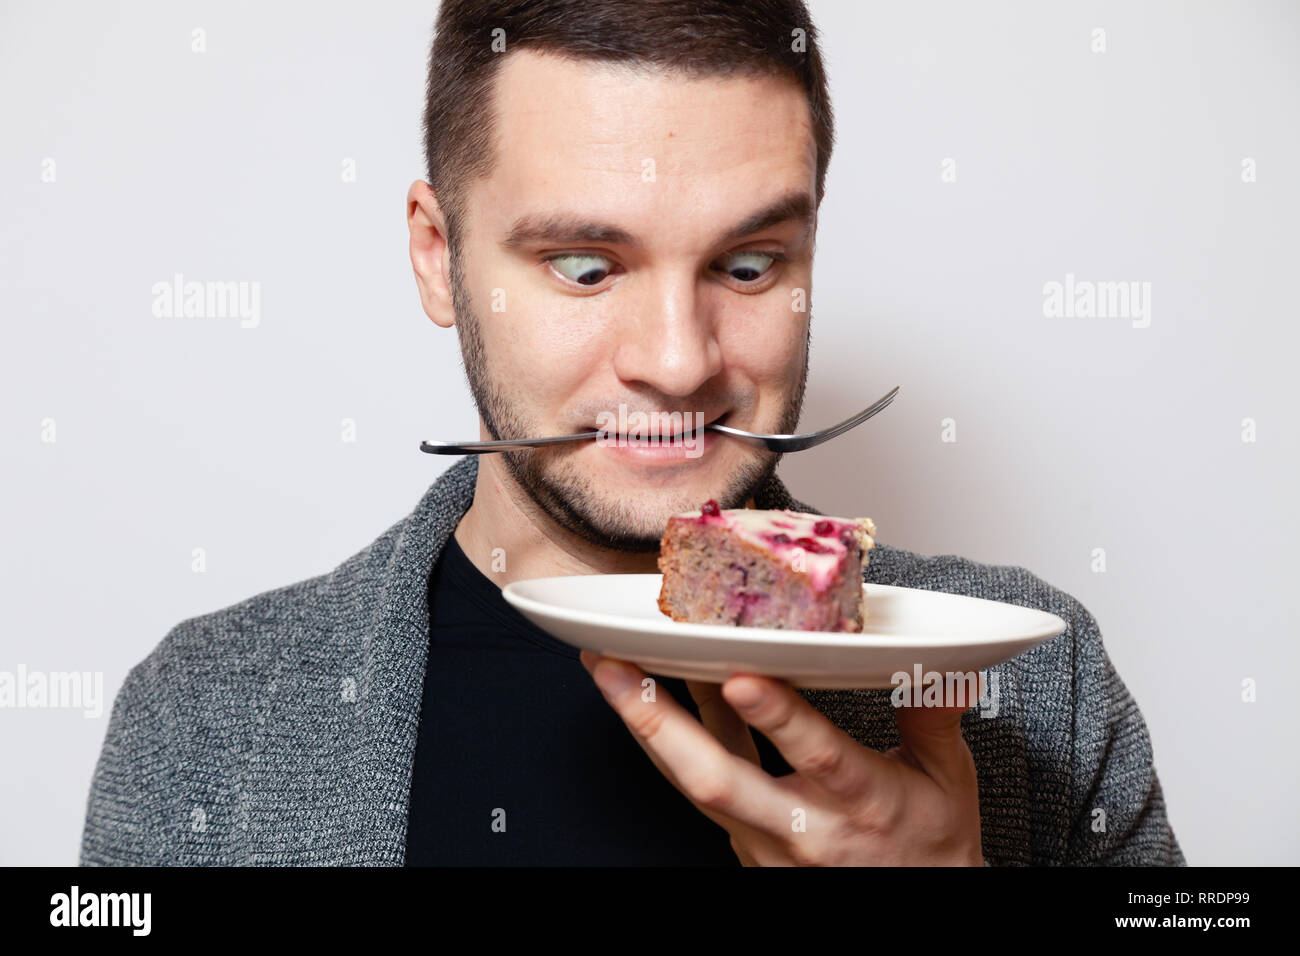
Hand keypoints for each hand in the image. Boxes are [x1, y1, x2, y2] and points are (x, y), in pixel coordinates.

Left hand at [580, 651, 983, 865]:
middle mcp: (803, 827)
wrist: (916, 906)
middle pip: (720, 779)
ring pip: (694, 783)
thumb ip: (933, 717)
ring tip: (607, 673)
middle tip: (616, 670)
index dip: (776, 717)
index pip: (816, 757)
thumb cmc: (929, 841)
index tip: (740, 676)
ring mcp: (765, 841)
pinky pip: (698, 787)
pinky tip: (650, 692)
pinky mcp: (744, 842)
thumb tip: (946, 666)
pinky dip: (671, 739)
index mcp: (862, 802)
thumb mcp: (948, 779)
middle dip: (660, 722)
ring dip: (646, 728)